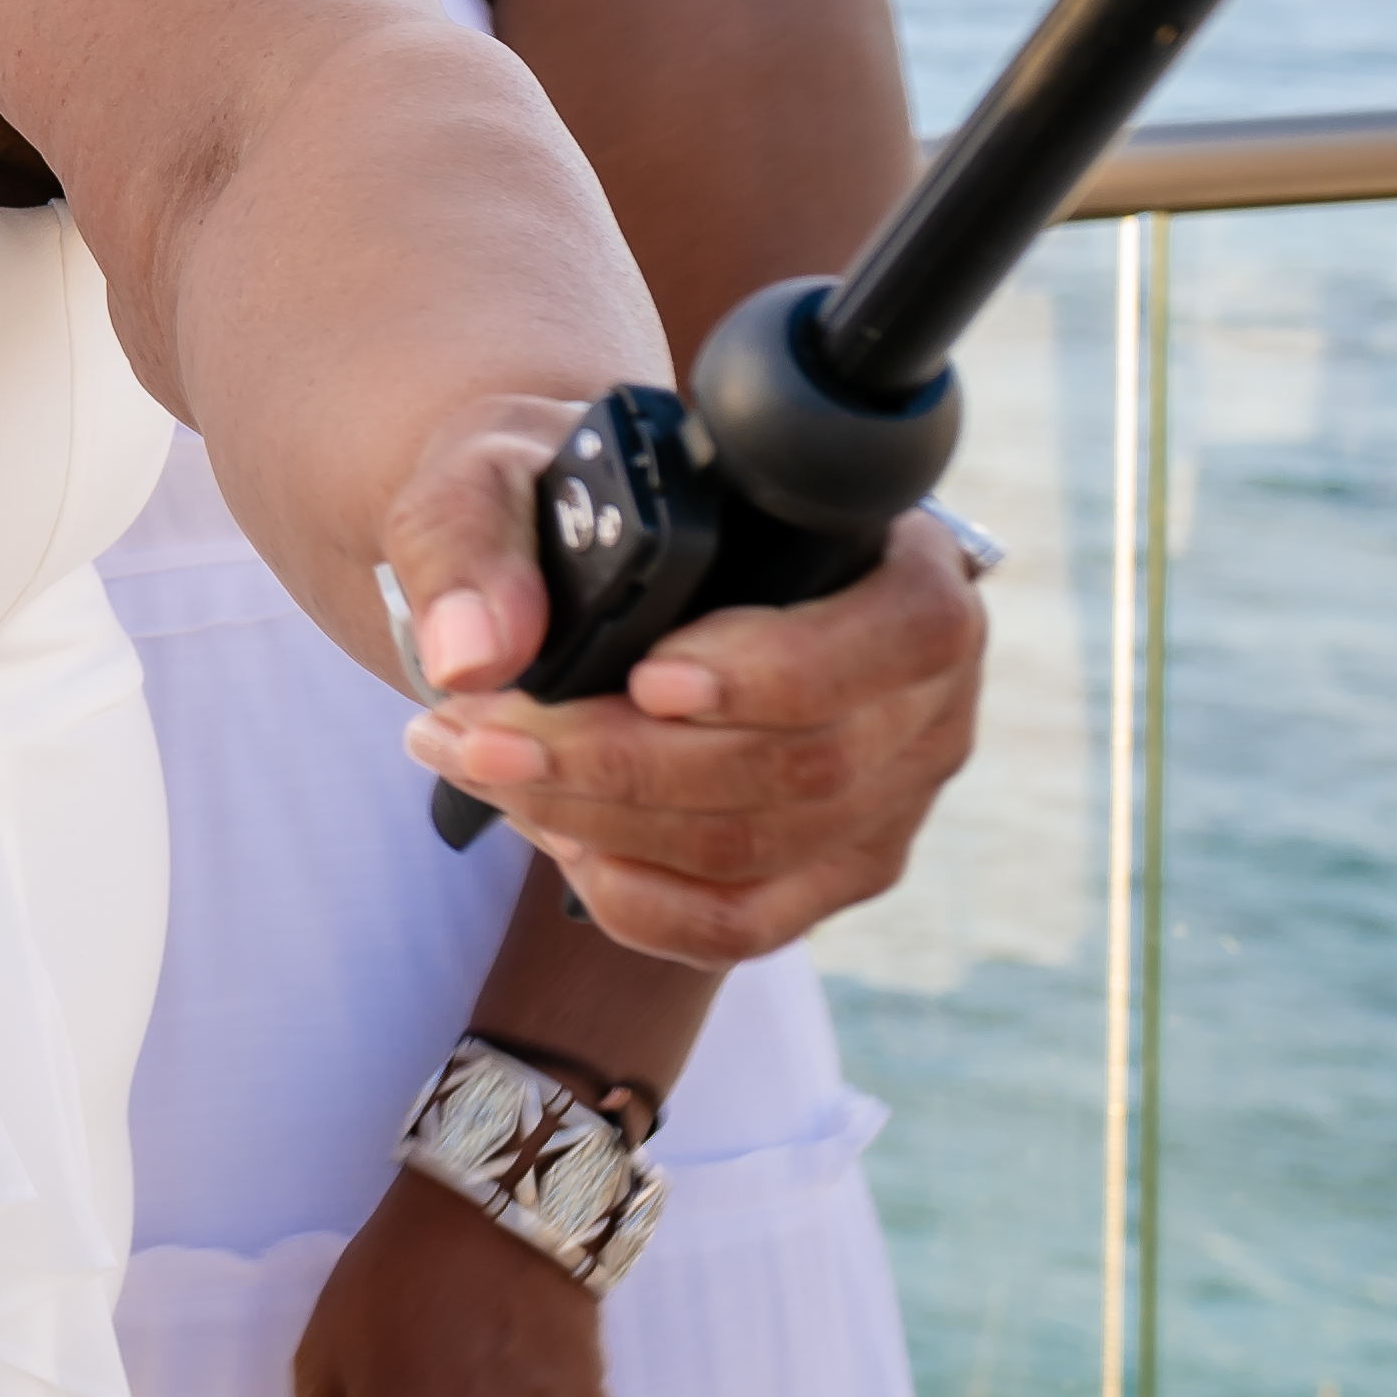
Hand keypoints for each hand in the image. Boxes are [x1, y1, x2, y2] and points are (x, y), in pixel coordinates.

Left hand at [398, 505, 989, 962]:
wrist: (579, 559)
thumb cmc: (574, 508)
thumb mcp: (506, 473)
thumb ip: (474, 537)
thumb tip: (472, 653)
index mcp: (903, 566)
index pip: (901, 632)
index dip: (778, 671)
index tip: (645, 679)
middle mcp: (924, 691)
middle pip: (802, 764)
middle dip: (618, 761)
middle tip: (479, 733)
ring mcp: (889, 796)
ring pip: (758, 847)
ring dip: (597, 823)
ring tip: (479, 768)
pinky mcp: (831, 871)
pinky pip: (746, 924)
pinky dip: (636, 900)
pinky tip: (556, 843)